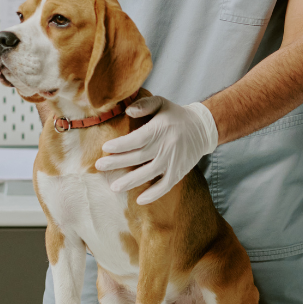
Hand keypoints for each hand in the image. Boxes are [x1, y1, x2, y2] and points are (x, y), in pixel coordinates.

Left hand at [95, 96, 218, 203]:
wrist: (202, 129)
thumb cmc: (176, 115)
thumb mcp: (161, 103)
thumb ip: (144, 104)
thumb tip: (127, 111)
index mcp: (160, 129)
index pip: (137, 139)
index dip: (120, 145)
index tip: (105, 148)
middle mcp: (166, 146)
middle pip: (138, 157)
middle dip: (116, 163)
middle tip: (99, 167)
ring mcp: (173, 161)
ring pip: (148, 174)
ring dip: (130, 181)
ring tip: (114, 187)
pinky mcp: (178, 172)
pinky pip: (165, 186)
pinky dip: (153, 194)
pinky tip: (139, 200)